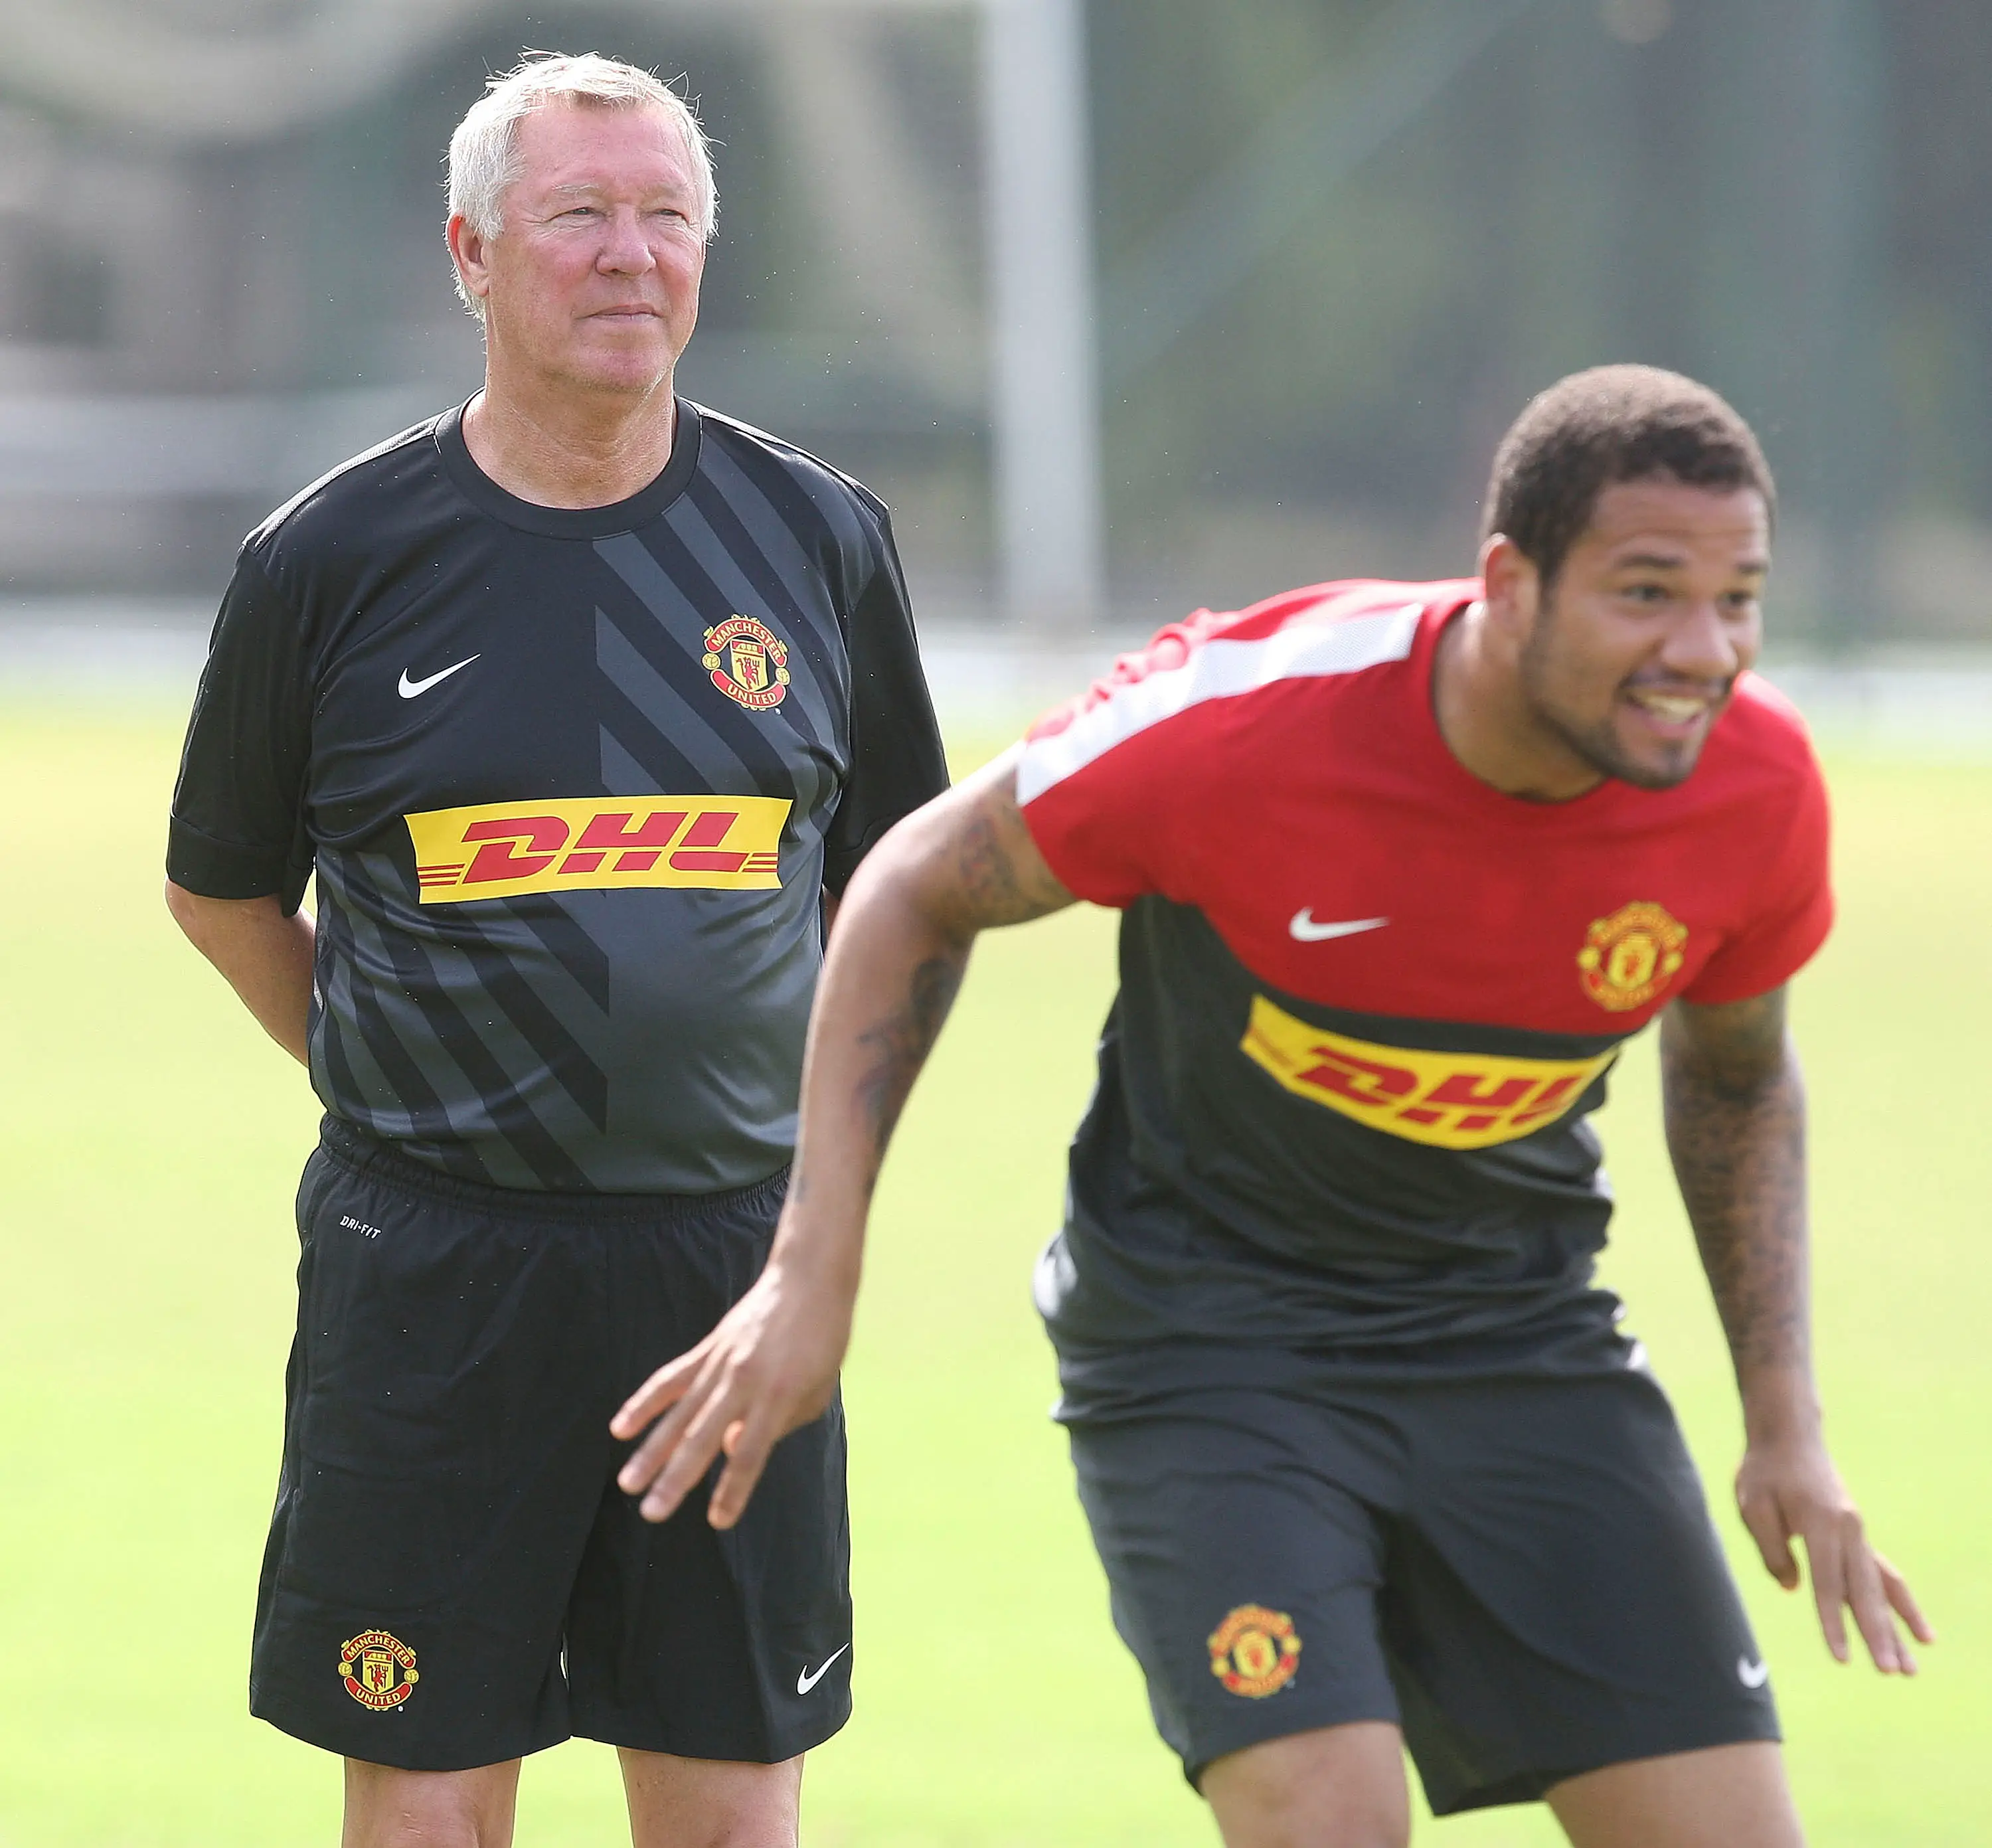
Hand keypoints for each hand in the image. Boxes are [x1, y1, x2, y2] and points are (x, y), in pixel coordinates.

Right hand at [611, 1247, 853, 1529]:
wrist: (810, 1280)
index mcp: (778, 1396)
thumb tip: (731, 1448)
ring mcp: (721, 1363)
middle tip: (652, 1513)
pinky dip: (644, 1403)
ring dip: (651, 1451)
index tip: (717, 1520)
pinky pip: (670, 1379)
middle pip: (703, 1438)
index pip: (751, 1453)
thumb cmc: (822, 1341)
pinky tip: (619, 1428)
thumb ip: (780, 1426)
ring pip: (679, 1414)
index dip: (733, 1489)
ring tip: (627, 1483)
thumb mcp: (817, 1390)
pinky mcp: (707, 1348)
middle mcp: (744, 1381)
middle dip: (677, 1479)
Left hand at [1735, 1434, 1932, 1672]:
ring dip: (1898, 1627)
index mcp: (1821, 1523)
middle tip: (1893, 1673)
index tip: (1843, 1658)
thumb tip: (1792, 1587)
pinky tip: (1919, 1632)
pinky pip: (1885, 1575)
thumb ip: (1771, 1549)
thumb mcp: (1753, 1505)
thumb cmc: (1765, 1471)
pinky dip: (1901, 1604)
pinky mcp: (1858, 1536)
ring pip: (1883, 1587)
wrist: (1789, 1436)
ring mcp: (1858, 1533)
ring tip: (1912, 1666)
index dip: (1835, 1623)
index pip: (1829, 1584)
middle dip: (1879, 1635)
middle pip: (1865, 1592)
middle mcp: (1849, 1530)